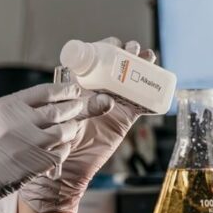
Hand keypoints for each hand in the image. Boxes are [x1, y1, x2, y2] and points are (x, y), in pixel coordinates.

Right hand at [0, 82, 85, 212]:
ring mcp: (29, 144)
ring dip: (71, 129)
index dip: (64, 90)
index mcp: (5, 107)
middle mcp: (19, 122)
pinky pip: (60, 152)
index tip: (72, 91)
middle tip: (80, 106)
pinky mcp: (36, 164)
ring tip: (70, 128)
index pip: (45, 92)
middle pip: (60, 109)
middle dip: (74, 107)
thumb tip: (39, 107)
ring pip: (65, 131)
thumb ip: (12, 112)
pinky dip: (64, 148)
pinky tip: (59, 148)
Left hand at [19, 38, 154, 212]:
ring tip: (146, 56)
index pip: (93, 61)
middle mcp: (97, 90)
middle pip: (115, 66)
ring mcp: (113, 103)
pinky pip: (141, 103)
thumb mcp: (62, 115)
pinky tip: (158, 81)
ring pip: (131, 80)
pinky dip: (151, 93)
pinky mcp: (125, 118)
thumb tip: (100, 95)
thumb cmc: (54, 139)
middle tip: (131, 48)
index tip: (111, 45)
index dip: (104, 49)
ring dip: (141, 66)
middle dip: (126, 53)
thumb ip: (79, 105)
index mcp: (78, 85)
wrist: (66, 168)